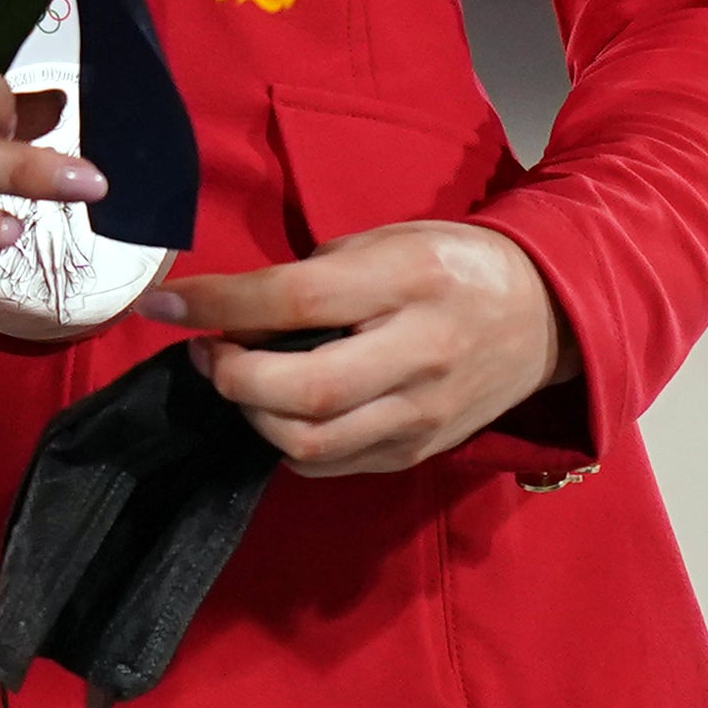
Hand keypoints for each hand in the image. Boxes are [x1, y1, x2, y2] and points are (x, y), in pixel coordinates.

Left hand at [143, 222, 576, 476]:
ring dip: (253, 416)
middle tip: (207, 352)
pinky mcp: (418, 454)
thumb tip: (237, 315)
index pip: (293, 300)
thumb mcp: (387, 241)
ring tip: (240, 382)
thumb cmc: (451, 263)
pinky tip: (280, 411)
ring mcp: (421, 415)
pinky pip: (332, 466)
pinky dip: (287, 444)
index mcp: (406, 280)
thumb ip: (315, 276)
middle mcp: (418, 353)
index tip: (163, 305)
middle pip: (301, 391)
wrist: (545, 315)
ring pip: (311, 444)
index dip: (216, 305)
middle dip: (231, 378)